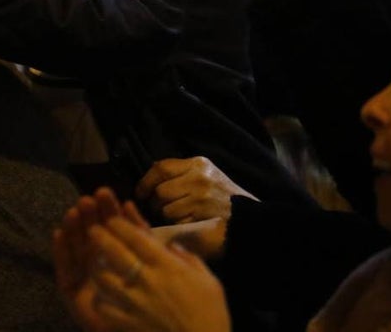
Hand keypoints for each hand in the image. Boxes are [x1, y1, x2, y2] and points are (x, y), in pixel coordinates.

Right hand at [55, 189, 148, 331]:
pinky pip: (64, 271)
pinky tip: (58, 233)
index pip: (114, 228)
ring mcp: (86, 279)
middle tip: (88, 199)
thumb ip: (144, 237)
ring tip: (73, 211)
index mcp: (122, 256)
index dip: (109, 210)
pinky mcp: (72, 294)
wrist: (148, 330)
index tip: (105, 193)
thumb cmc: (156, 304)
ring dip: (73, 229)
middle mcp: (102, 264)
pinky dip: (60, 252)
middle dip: (90, 215)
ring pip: (77, 249)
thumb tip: (130, 205)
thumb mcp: (154, 262)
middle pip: (93, 235)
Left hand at [86, 216, 231, 331]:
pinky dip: (99, 300)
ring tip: (93, 262)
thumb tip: (170, 245)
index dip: (120, 224)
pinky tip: (99, 296)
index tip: (110, 217)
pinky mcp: (129, 324)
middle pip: (115, 252)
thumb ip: (188, 258)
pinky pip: (105, 308)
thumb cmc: (211, 314)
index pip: (136, 237)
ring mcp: (135, 303)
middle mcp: (147, 280)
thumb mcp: (208, 279)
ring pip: (104, 278)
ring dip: (97, 267)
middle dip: (100, 237)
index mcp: (167, 266)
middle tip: (92, 229)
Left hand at [136, 156, 255, 224]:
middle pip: (160, 191)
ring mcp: (202, 200)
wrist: (250, 219)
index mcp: (198, 164)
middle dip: (154, 203)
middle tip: (157, 209)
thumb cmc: (223, 197)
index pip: (160, 168)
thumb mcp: (205, 175)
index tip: (140, 193)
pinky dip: (177, 227)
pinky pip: (177, 224)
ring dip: (165, 217)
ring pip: (166, 210)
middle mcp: (199, 179)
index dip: (145, 182)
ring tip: (175, 217)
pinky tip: (186, 225)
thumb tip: (148, 178)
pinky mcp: (203, 219)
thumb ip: (180, 173)